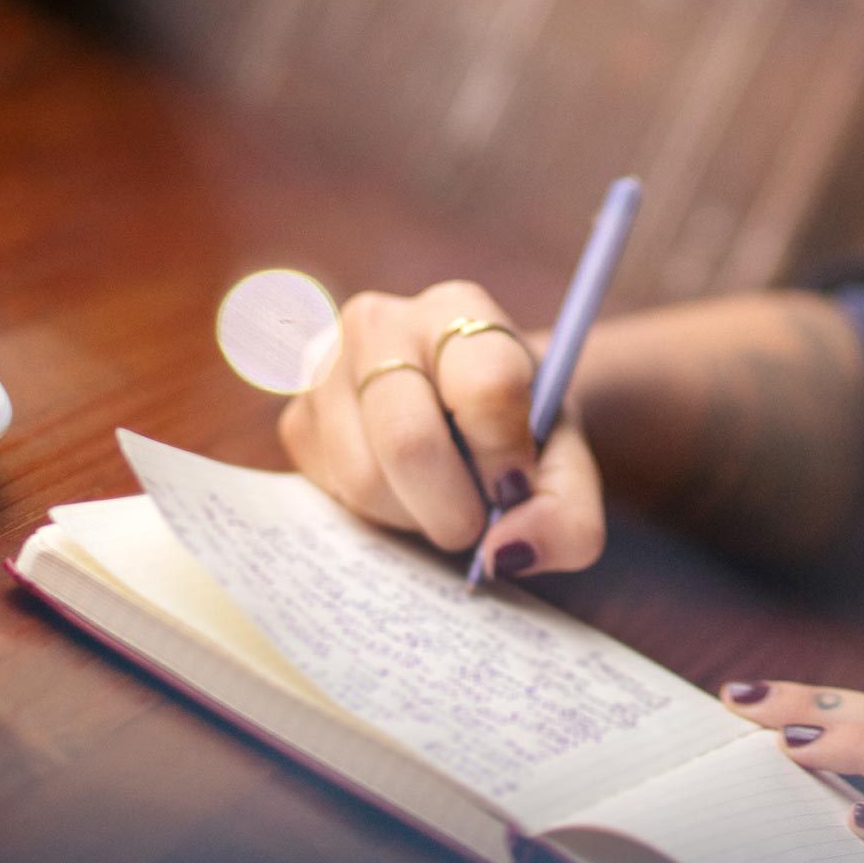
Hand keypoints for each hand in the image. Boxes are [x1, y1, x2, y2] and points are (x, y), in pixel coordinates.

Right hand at [278, 280, 604, 578]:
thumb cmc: (516, 432)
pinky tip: (401, 490)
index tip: (516, 484)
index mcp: (459, 309)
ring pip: (364, 478)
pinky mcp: (296, 421)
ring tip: (441, 497)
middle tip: (475, 523)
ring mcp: (324, 369)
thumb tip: (506, 553)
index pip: (486, 385)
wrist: (463, 416)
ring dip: (413, 517)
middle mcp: (380, 324)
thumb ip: (567, 516)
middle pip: (408, 440)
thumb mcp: (565, 464)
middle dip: (452, 509)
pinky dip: (376, 516)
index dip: (505, 456)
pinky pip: (333, 496)